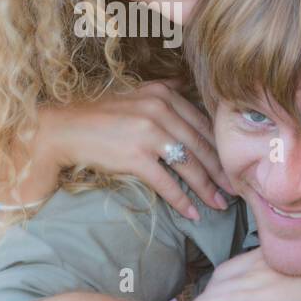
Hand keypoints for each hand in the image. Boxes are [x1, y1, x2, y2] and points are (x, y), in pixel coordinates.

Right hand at [38, 78, 236, 221]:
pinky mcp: (136, 156)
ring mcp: (148, 133)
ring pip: (190, 165)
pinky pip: (167, 183)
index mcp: (163, 94)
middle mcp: (160, 110)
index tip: (233, 164)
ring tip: (220, 204)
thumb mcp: (135, 93)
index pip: (202, 124)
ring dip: (208, 189)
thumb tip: (184, 86)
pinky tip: (193, 213)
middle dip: (221, 171)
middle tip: (237, 189)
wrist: (64, 128)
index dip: (220, 147)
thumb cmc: (99, 114)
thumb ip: (162, 92)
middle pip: (201, 146)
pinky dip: (182, 201)